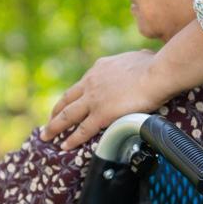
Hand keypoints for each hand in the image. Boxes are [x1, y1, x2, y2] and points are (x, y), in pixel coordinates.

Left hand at [42, 50, 168, 149]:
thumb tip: (143, 58)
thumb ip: (135, 61)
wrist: (156, 73)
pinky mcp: (100, 114)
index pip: (81, 85)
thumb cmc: (154, 65)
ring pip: (67, 116)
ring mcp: (93, 99)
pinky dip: (72, 139)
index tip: (67, 103)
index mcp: (100, 69)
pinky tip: (65, 146)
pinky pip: (82, 130)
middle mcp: (91, 83)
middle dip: (56, 112)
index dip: (72, 96)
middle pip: (67, 100)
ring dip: (54, 127)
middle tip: (49, 121)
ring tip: (46, 136)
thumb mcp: (139, 57)